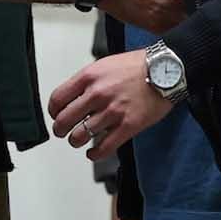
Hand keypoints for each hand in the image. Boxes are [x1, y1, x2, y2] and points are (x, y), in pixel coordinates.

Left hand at [49, 51, 175, 161]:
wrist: (166, 69)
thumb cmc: (137, 66)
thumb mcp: (104, 64)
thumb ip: (87, 81)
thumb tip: (73, 99)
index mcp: (89, 77)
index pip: (57, 99)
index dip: (53, 111)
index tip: (56, 115)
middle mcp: (97, 94)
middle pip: (64, 121)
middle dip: (60, 130)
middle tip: (63, 132)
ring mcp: (112, 111)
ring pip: (80, 137)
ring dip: (76, 142)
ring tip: (78, 140)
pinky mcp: (128, 126)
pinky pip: (103, 148)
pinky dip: (94, 154)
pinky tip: (93, 153)